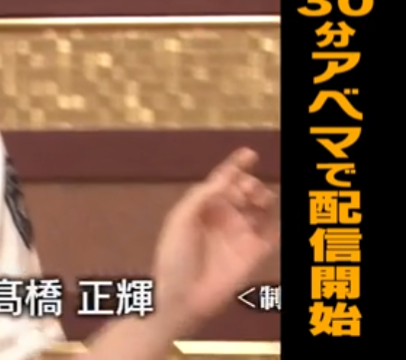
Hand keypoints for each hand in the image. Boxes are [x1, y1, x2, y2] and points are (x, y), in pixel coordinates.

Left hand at [151, 148, 278, 334]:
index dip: (235, 167)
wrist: (181, 296)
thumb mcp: (181, 220)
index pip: (221, 182)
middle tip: (248, 189)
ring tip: (257, 199)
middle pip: (243, 192)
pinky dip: (275, 225)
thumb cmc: (174, 256)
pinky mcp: (252, 255)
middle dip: (248, 184)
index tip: (249, 154)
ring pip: (259, 210)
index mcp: (202, 208)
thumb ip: (201, 197)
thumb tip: (223, 179)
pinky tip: (272, 219)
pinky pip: (270, 236)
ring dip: (263, 199)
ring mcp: (239, 236)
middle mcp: (222, 219)